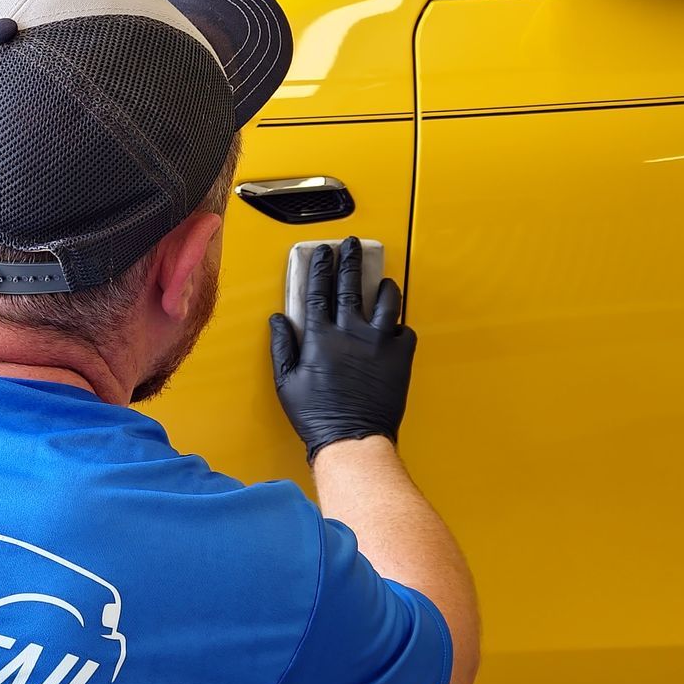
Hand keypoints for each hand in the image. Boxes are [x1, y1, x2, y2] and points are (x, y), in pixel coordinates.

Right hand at [269, 237, 415, 458]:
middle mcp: (350, 332)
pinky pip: (405, 330)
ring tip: (382, 280)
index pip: (318, 290)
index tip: (323, 253)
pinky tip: (396, 323)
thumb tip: (278, 320)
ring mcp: (378, 342)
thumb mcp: (286, 382)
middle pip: (350, 285)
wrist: (352, 438)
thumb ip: (282, 347)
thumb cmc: (317, 415)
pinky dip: (400, 324)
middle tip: (350, 245)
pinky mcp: (399, 356)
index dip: (320, 268)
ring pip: (386, 301)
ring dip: (383, 286)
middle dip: (349, 261)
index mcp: (320, 336)